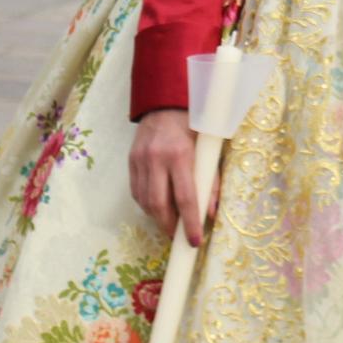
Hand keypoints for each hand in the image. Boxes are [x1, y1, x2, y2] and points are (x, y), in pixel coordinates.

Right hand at [129, 109, 204, 245]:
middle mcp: (156, 158)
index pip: (185, 198)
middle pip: (158, 204)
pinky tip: (157, 206)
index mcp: (180, 154)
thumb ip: (210, 180)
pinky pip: (136, 191)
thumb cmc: (193, 124)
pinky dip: (146, 204)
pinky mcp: (131, 160)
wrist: (165, 101)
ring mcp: (140, 159)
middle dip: (168, 226)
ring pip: (144, 201)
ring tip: (169, 221)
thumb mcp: (207, 148)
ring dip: (157, 216)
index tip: (193, 241)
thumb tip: (211, 212)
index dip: (190, 223)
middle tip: (177, 236)